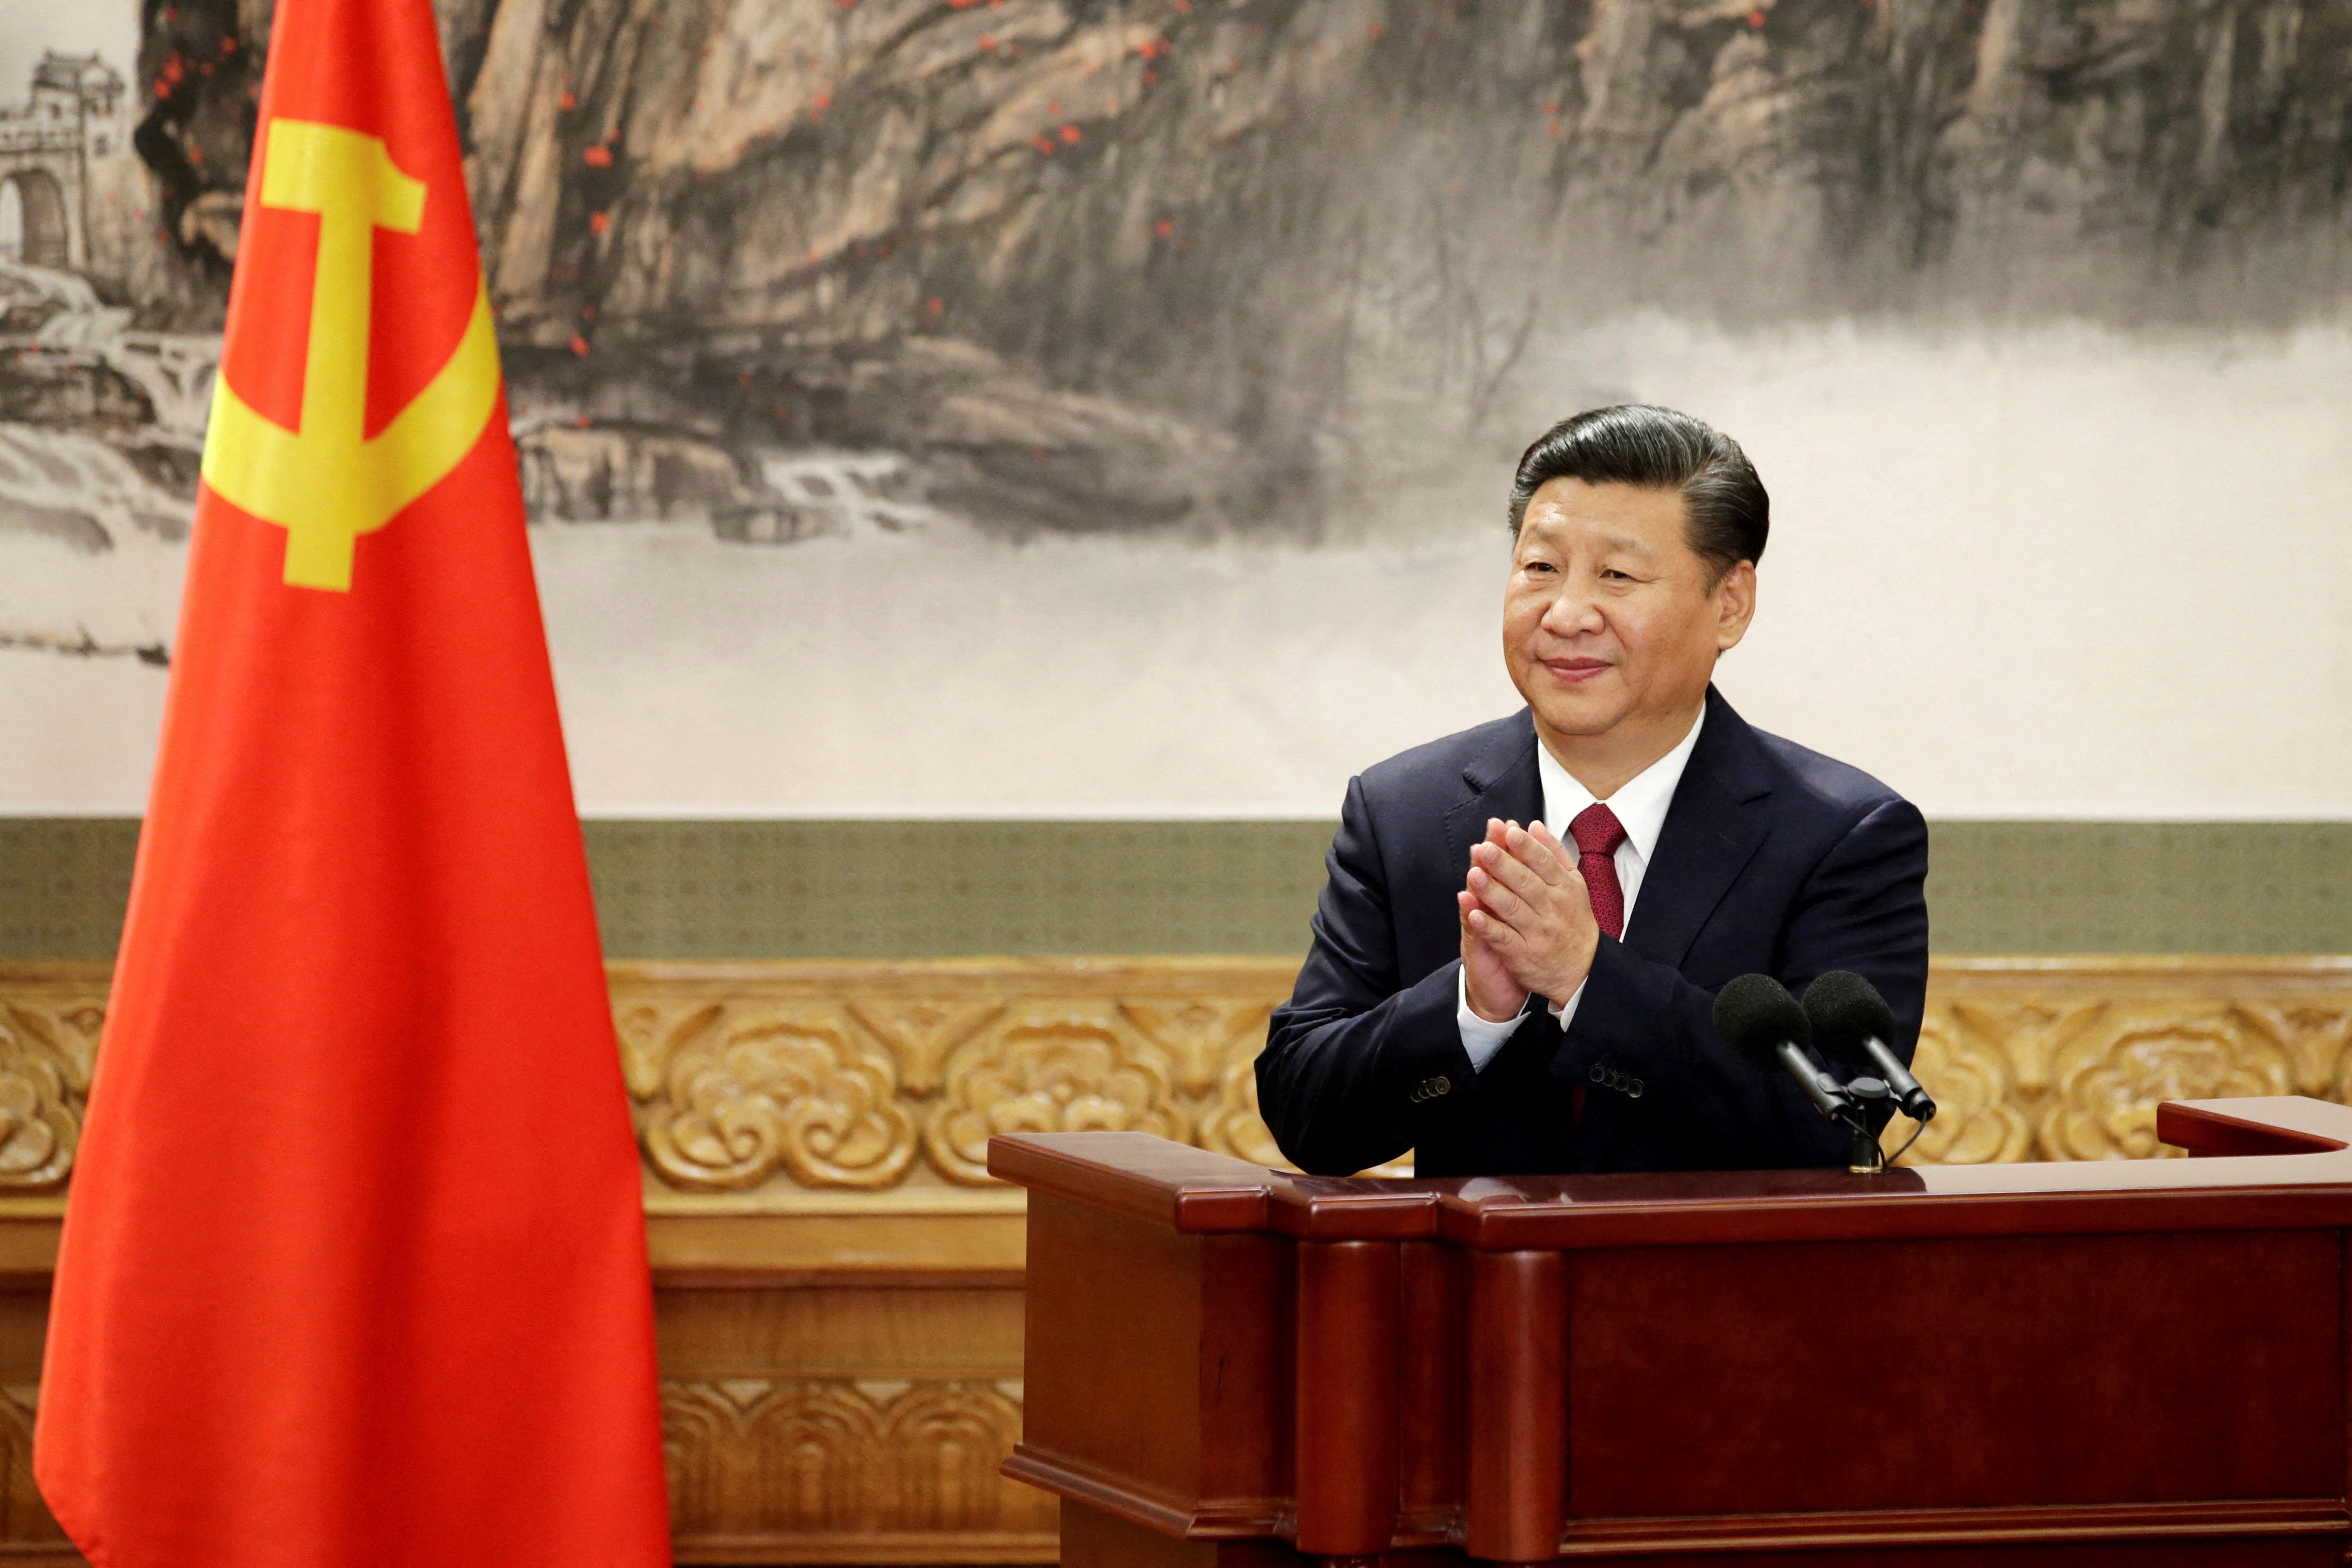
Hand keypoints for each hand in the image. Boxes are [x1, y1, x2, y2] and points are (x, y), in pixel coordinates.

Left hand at [1460, 818, 1597, 1005]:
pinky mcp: (1524, 954)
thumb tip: (1534, 825)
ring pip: (1512, 909)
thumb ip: (1553, 854)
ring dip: (1492, 892)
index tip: (1510, 831)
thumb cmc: (1572, 919)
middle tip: (1485, 849)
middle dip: (1504, 865)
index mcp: (1564, 888)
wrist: (1583, 969)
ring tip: (1474, 874)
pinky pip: (1504, 939)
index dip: (1526, 847)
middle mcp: (1552, 909)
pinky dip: (1488, 927)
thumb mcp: (1573, 884)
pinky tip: (1473, 914)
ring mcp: (1538, 933)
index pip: (1544, 863)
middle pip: (1526, 883)